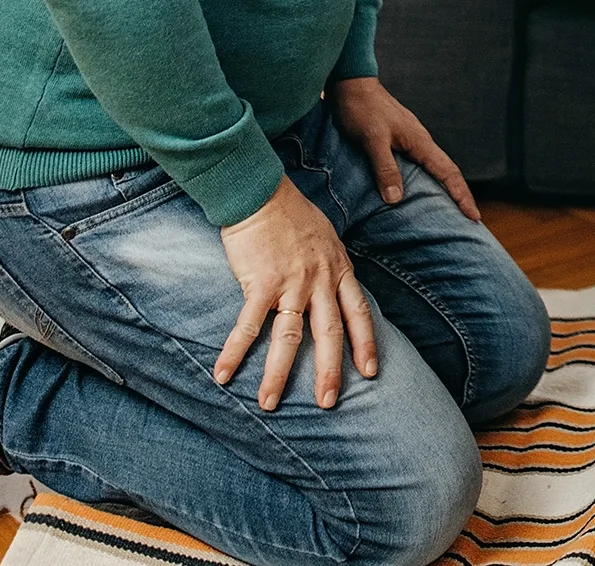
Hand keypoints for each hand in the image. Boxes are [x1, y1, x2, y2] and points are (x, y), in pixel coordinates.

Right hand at [216, 176, 377, 409]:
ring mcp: (291, 283)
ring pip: (289, 338)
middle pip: (330, 333)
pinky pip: (247, 326)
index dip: (366, 343)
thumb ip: (331, 267)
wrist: (261, 192)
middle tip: (329, 403)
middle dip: (331, 371)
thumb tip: (335, 288)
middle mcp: (320, 281)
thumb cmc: (291, 214)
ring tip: (269, 403)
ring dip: (278, 374)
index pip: (359, 313)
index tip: (371, 371)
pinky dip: (234, 353)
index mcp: (339, 270)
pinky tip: (223, 375)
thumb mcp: (326, 239)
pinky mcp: (259, 284)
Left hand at [327, 76, 479, 220]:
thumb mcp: (372, 140)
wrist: (350, 84)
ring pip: (433, 168)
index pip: (448, 173)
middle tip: (470, 219)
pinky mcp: (398, 140)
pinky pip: (419, 165)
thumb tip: (396, 200)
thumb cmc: (361, 109)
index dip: (462, 196)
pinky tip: (417, 189)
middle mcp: (420, 142)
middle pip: (447, 172)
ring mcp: (410, 140)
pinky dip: (425, 180)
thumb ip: (384, 168)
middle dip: (459, 195)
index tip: (474, 216)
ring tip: (448, 210)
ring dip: (443, 189)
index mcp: (420, 142)